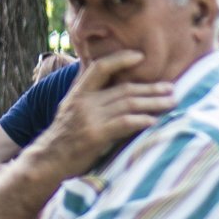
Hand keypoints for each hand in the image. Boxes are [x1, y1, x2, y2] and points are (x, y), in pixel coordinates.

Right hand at [30, 51, 175, 176]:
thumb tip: (114, 87)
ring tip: (171, 103)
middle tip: (171, 88)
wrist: (46, 161)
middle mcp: (83, 102)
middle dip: (151, 88)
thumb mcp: (70, 110)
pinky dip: (142, 120)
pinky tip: (154, 121)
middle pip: (123, 89)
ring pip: (128, 104)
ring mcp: (88, 119)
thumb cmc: (64, 138)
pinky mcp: (94, 135)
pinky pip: (124, 123)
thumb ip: (90, 98)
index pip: (99, 68)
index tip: (140, 56)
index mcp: (77, 94)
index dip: (120, 59)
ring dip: (153, 103)